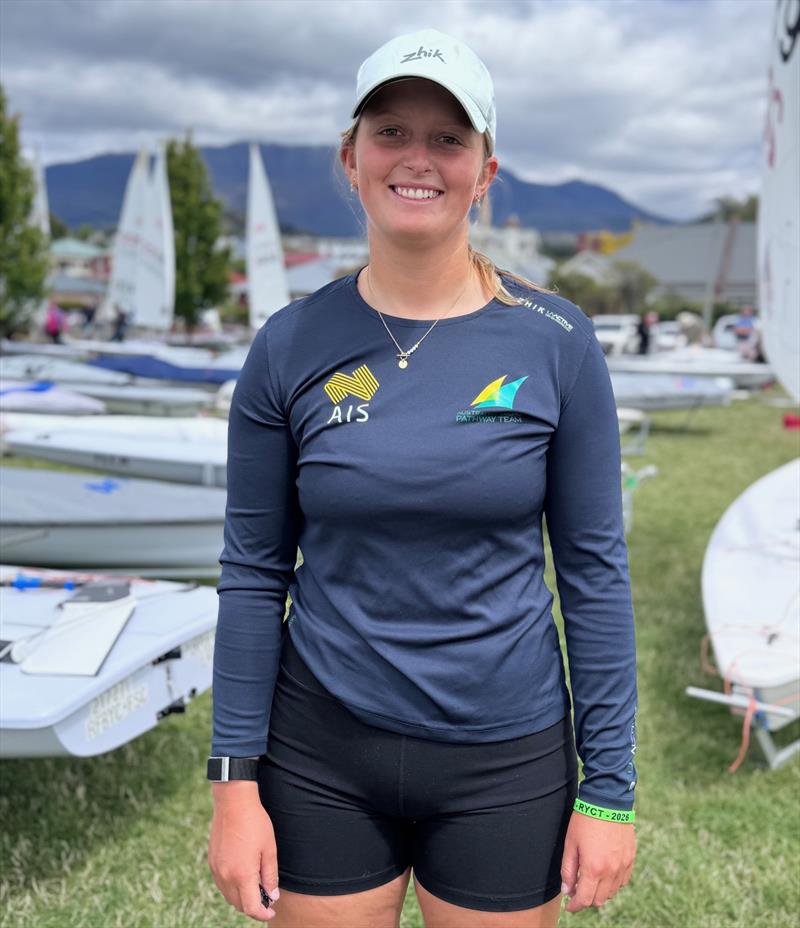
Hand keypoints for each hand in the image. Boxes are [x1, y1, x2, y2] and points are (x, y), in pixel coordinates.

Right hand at [208, 781, 280, 921]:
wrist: (233, 801)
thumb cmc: (254, 822)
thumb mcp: (269, 848)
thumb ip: (270, 875)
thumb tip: (272, 895)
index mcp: (242, 874)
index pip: (251, 907)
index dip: (262, 914)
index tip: (271, 911)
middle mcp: (226, 876)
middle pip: (238, 905)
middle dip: (253, 906)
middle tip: (266, 896)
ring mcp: (216, 869)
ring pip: (228, 896)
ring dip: (242, 897)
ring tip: (256, 885)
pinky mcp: (212, 862)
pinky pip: (222, 883)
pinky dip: (232, 887)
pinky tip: (243, 875)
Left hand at [560, 812, 635, 912]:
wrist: (607, 800)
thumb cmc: (585, 820)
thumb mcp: (570, 843)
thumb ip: (568, 870)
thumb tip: (567, 890)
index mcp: (593, 868)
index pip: (584, 900)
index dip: (575, 906)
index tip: (569, 906)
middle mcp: (611, 871)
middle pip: (599, 900)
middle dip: (586, 900)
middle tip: (577, 892)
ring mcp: (623, 866)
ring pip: (612, 893)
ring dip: (600, 892)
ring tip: (590, 881)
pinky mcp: (630, 859)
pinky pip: (623, 881)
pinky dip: (613, 883)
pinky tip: (604, 874)